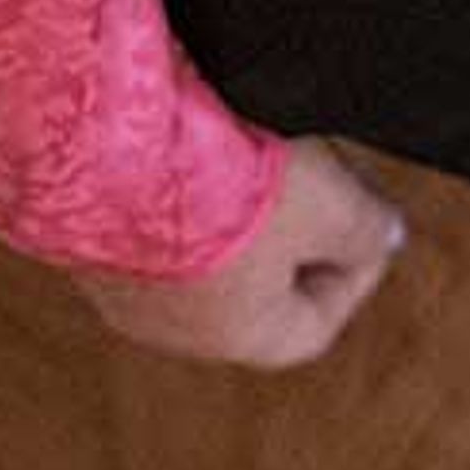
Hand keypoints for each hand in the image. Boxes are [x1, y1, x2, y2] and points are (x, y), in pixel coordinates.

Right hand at [71, 136, 406, 368]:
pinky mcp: (84, 228)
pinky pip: (154, 213)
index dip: (353, 271)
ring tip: (264, 141)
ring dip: (243, 197)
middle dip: (297, 227)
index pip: (311, 325)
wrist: (103, 140)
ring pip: (205, 246)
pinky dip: (189, 179)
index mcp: (233, 335)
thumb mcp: (330, 206)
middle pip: (258, 285)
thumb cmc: (222, 185)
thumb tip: (386, 239)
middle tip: (319, 170)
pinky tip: (203, 134)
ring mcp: (117, 278)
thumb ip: (367, 229)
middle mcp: (167, 324)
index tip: (368, 214)